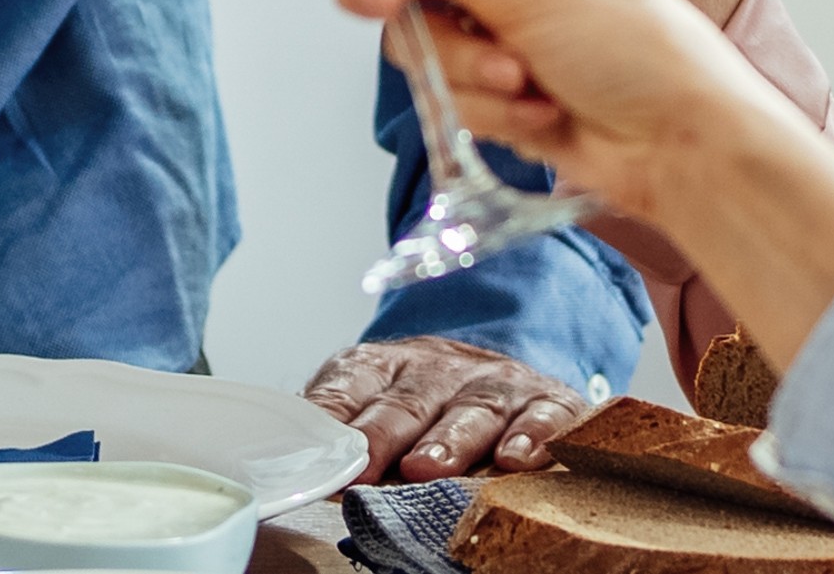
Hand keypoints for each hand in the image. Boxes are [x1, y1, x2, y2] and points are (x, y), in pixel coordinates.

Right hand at [249, 0, 774, 217]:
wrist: (689, 149)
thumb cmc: (641, 52)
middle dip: (405, 5)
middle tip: (392, 9)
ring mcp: (510, 30)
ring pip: (426, 45)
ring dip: (465, 72)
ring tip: (522, 83)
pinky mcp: (510, 88)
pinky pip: (454, 95)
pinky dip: (488, 110)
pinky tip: (539, 114)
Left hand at [305, 336, 586, 480]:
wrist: (491, 367)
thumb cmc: (419, 401)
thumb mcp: (369, 397)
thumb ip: (334, 421)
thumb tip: (283, 458)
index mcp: (385, 365)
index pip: (352, 383)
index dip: (336, 417)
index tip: (322, 450)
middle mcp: (441, 369)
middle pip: (410, 402)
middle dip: (387, 435)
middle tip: (368, 465)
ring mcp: (497, 383)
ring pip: (473, 410)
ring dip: (450, 441)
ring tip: (427, 469)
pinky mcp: (549, 400)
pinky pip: (546, 417)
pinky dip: (535, 437)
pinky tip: (519, 461)